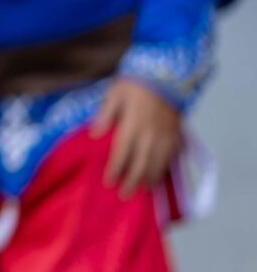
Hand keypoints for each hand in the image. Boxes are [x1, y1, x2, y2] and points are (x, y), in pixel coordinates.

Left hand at [93, 77, 182, 197]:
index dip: (116, 169)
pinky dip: (164, 170)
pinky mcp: (177, 136)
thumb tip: (94, 134)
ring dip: (149, 179)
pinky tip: (159, 177)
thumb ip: (105, 115)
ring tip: (141, 191)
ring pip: (158, 165)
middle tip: (124, 195)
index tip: (108, 182)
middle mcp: (151, 134)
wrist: (165, 76)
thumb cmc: (134, 85)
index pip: (122, 153)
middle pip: (141, 164)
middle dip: (132, 181)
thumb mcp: (114, 95)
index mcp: (133, 125)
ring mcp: (166, 137)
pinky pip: (171, 158)